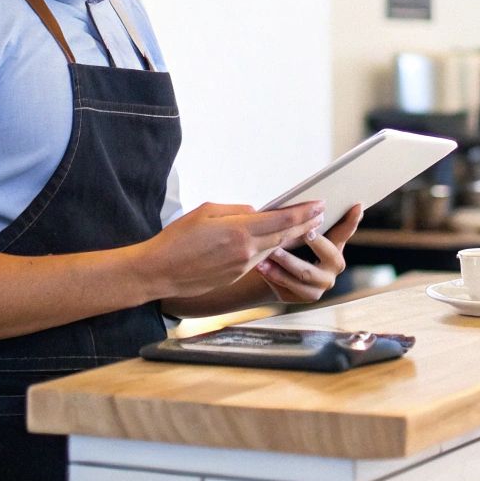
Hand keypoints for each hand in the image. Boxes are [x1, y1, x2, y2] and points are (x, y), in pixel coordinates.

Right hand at [134, 201, 324, 300]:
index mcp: (239, 230)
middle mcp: (246, 251)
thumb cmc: (177, 238)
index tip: (319, 204)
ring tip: (304, 226)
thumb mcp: (206, 211)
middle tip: (320, 214)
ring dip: (290, 237)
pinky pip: (258, 259)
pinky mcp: (235, 276)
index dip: (304, 212)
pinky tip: (274, 242)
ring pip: (273, 248)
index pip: (282, 219)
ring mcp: (242, 266)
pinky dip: (270, 249)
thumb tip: (256, 213)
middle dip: (305, 224)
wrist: (159, 272)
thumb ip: (236, 211)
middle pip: (284, 235)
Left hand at [255, 206, 362, 303]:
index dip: (351, 221)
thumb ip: (311, 222)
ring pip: (303, 274)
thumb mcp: (300, 234)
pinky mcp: (301, 297)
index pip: (345, 231)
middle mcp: (333, 270)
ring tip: (269, 252)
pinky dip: (273, 276)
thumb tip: (330, 202)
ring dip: (285, 262)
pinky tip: (261, 267)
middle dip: (314, 242)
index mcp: (335, 249)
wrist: (273, 274)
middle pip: (327, 254)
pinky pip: (288, 287)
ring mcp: (319, 287)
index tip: (355, 206)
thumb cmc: (289, 247)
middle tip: (301, 232)